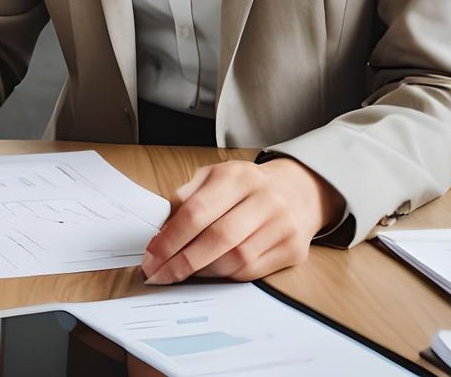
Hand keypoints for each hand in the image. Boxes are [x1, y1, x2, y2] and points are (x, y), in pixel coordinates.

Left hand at [140, 158, 342, 283]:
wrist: (298, 191)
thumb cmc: (245, 187)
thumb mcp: (214, 177)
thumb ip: (186, 197)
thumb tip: (161, 230)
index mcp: (237, 176)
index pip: (197, 211)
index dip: (170, 238)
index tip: (152, 256)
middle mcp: (264, 199)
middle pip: (217, 239)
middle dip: (183, 261)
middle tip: (160, 274)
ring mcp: (282, 225)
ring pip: (235, 259)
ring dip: (203, 271)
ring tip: (183, 272)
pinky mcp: (293, 250)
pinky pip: (252, 272)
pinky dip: (226, 275)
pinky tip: (211, 271)